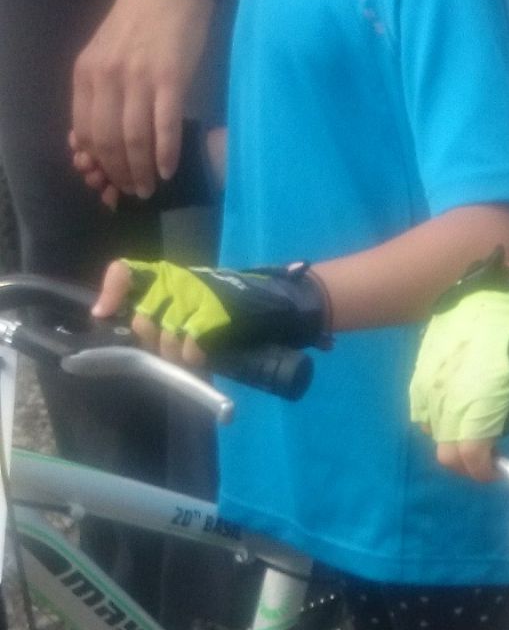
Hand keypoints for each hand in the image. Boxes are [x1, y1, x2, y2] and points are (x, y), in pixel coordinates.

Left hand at [70, 0, 211, 202]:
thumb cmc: (139, 17)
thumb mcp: (105, 51)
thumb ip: (98, 89)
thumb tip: (94, 136)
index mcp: (86, 72)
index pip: (85, 130)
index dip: (97, 162)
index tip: (108, 180)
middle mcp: (107, 78)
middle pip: (109, 140)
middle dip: (119, 173)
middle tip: (131, 191)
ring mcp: (138, 79)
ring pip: (134, 139)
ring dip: (141, 170)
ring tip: (149, 187)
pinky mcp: (170, 78)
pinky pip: (165, 126)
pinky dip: (165, 153)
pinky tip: (167, 170)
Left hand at [93, 256, 330, 367]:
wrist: (283, 304)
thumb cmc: (237, 309)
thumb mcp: (195, 304)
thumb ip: (163, 311)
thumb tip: (123, 324)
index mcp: (172, 276)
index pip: (127, 271)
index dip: (112, 292)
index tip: (103, 314)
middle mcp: (179, 281)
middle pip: (142, 318)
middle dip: (152, 341)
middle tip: (170, 349)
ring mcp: (197, 297)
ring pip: (165, 336)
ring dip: (175, 355)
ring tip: (191, 357)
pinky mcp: (215, 314)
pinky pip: (190, 345)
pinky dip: (193, 358)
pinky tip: (203, 358)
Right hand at [408, 268, 508, 480]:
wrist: (493, 293)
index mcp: (475, 407)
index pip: (469, 458)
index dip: (483, 471)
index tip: (496, 471)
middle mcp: (446, 402)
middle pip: (447, 454)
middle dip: (466, 463)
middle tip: (484, 458)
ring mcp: (429, 386)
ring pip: (431, 432)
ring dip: (450, 439)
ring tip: (470, 432)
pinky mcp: (420, 370)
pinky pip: (420, 407)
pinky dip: (435, 416)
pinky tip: (453, 409)